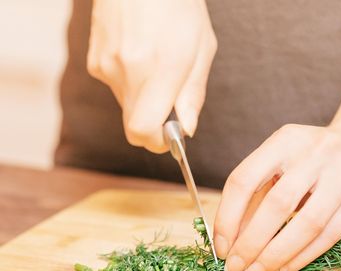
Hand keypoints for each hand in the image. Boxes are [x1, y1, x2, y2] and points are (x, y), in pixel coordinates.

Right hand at [87, 0, 216, 152]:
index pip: (142, 131)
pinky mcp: (95, 62)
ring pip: (126, 106)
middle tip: (168, 100)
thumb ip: (193, 96)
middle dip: (153, 123)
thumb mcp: (202, 50)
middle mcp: (126, 72)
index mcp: (158, 70)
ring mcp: (106, 67)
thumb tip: (186, 130)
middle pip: (133, 125)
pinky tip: (138, 57)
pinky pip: (115, 87)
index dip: (155, 143)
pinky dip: (130, 83)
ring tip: (154, 66)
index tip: (168, 138)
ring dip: (143, 99)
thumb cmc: (179, 7)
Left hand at [214, 123, 340, 270]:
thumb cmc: (300, 156)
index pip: (243, 181)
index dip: (227, 217)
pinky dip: (303, 256)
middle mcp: (312, 155)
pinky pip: (329, 234)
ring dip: (277, 255)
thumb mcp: (273, 163)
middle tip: (235, 266)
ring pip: (307, 224)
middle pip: (277, 205)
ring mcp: (340, 176)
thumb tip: (230, 239)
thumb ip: (252, 196)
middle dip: (251, 243)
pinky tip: (282, 268)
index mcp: (281, 142)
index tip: (221, 246)